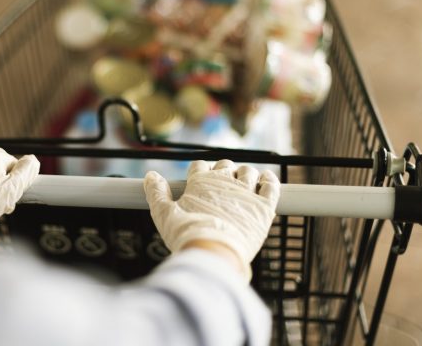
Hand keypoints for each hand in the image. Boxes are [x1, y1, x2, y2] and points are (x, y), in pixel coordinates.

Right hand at [144, 160, 279, 280]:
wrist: (213, 255)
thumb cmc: (187, 237)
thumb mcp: (163, 214)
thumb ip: (156, 193)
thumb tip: (150, 176)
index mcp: (200, 182)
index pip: (200, 166)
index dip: (198, 173)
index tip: (198, 185)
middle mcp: (224, 182)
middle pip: (225, 166)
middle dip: (222, 172)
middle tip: (220, 189)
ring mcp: (246, 193)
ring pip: (248, 172)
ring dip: (245, 174)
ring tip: (242, 187)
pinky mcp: (264, 207)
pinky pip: (271, 185)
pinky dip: (269, 180)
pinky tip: (265, 181)